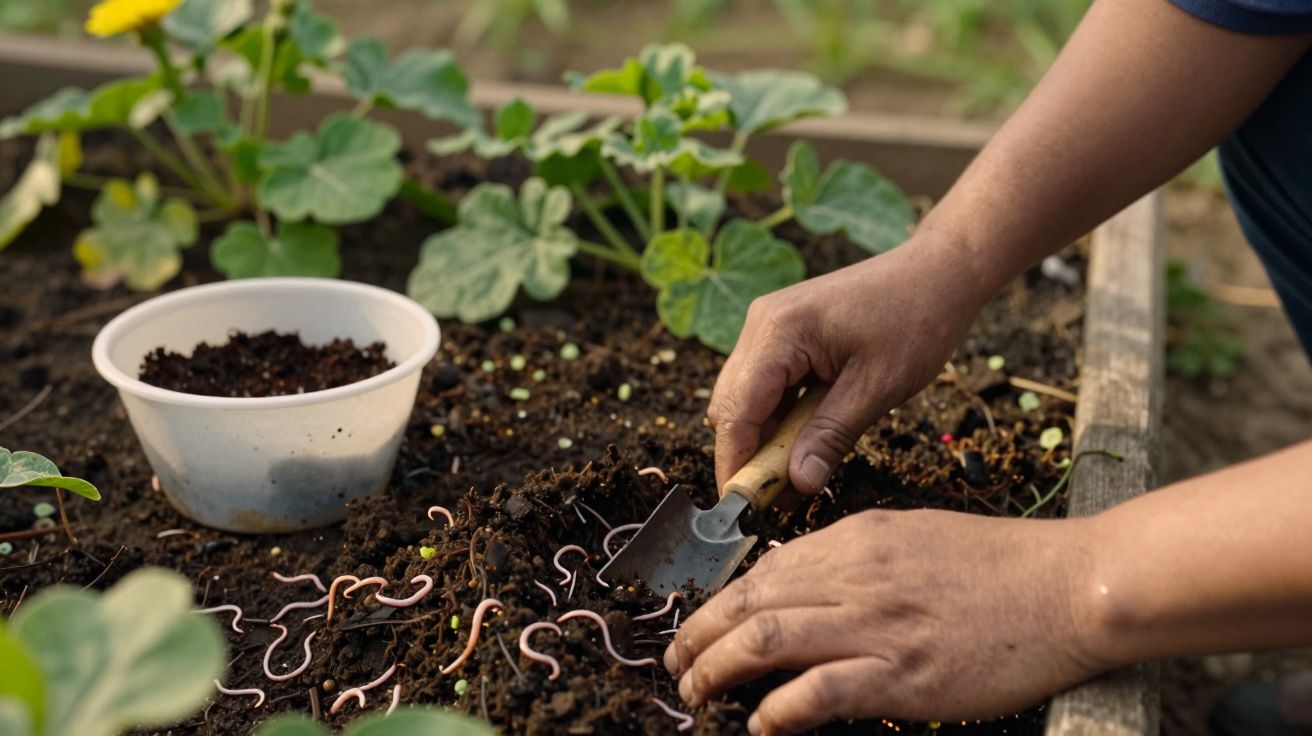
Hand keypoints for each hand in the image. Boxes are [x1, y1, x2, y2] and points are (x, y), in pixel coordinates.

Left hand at [663, 509, 1115, 734]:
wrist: (1067, 587)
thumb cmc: (996, 565)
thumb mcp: (911, 537)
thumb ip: (854, 559)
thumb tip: (799, 586)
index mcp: (855, 539)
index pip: (763, 572)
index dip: (718, 604)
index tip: (698, 628)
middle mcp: (855, 576)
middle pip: (750, 602)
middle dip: (698, 636)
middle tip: (676, 665)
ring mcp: (877, 625)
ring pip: (768, 640)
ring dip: (719, 670)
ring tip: (695, 693)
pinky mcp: (903, 674)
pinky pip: (819, 691)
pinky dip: (778, 710)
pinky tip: (760, 725)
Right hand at [710, 232, 990, 494]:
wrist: (939, 272)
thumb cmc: (916, 320)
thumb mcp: (877, 387)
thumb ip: (831, 435)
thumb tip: (799, 483)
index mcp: (779, 331)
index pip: (737, 410)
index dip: (735, 462)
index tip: (741, 508)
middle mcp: (762, 323)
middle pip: (731, 404)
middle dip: (746, 454)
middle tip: (774, 500)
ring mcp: (770, 324)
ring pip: (745, 397)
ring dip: (764, 437)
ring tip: (794, 476)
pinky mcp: (784, 331)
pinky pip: (766, 383)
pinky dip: (779, 416)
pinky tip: (804, 442)